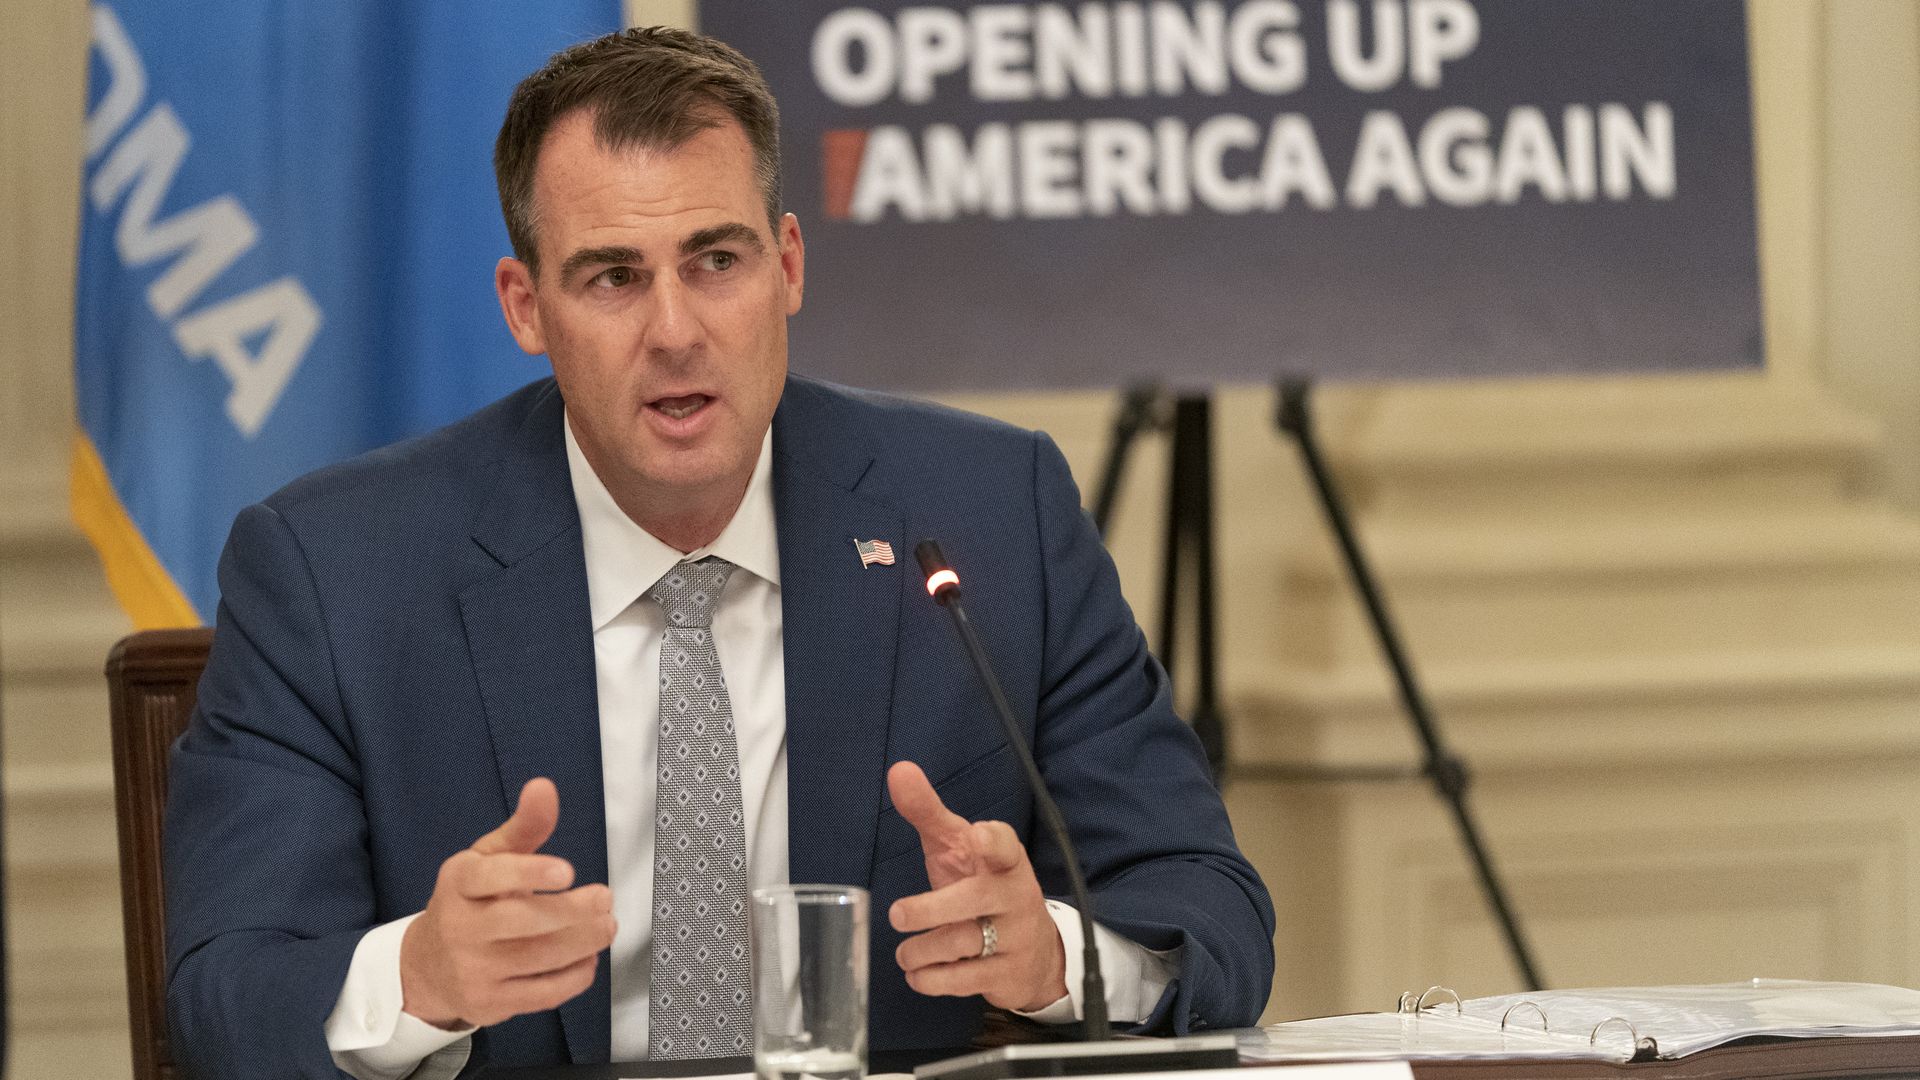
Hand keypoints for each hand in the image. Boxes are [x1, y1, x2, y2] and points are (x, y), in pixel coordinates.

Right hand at [399, 778, 616, 1029]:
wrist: (428, 966)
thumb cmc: (471, 902)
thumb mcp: (488, 858)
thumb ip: (523, 827)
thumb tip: (545, 787)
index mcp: (459, 883)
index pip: (491, 876)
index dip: (529, 873)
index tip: (568, 871)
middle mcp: (460, 927)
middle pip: (520, 921)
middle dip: (571, 911)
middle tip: (604, 899)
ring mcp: (473, 970)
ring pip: (538, 959)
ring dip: (583, 942)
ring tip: (606, 926)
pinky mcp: (490, 1003)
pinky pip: (542, 994)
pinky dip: (575, 976)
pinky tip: (588, 958)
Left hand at [886, 761, 1067, 1012]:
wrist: (1033, 951)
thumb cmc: (982, 888)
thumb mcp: (957, 849)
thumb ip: (928, 813)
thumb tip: (899, 770)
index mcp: (1003, 860)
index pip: (1004, 845)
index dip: (993, 841)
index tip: (978, 835)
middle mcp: (1014, 895)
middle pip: (974, 899)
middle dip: (933, 909)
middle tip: (897, 914)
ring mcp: (1015, 937)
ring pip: (963, 943)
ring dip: (922, 951)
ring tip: (904, 954)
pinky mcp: (1008, 974)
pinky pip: (965, 980)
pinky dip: (933, 979)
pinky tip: (918, 974)